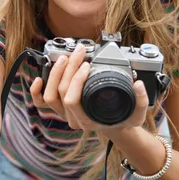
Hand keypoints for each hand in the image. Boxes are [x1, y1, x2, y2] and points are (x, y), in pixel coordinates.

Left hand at [29, 43, 148, 133]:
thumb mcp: (137, 113)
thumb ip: (142, 101)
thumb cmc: (123, 119)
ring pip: (50, 95)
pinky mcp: (60, 108)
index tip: (87, 64)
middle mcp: (74, 119)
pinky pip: (42, 103)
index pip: (74, 100)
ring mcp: (65, 114)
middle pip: (62, 92)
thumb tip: (138, 84)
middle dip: (69, 68)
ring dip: (55, 74)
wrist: (115, 127)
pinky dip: (36, 92)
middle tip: (79, 52)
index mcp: (89, 120)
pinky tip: (39, 78)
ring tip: (65, 57)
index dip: (77, 80)